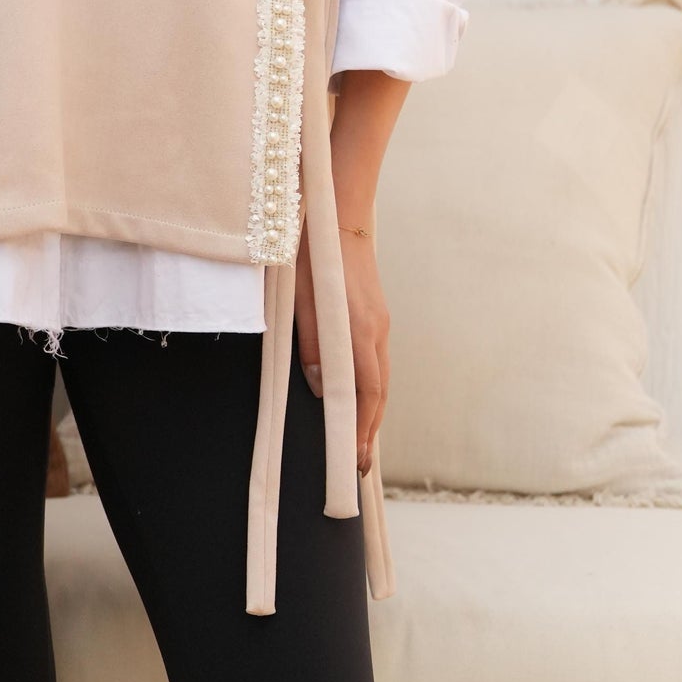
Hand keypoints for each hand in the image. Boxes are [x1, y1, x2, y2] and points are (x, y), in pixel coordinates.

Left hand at [294, 227, 389, 473]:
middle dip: (369, 431)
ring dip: (371, 412)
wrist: (339, 215)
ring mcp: (380, 323)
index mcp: (359, 331)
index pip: (366, 394)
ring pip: (380, 379)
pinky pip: (377, 362)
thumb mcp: (301, 301)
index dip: (360, 429)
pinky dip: (370, 389)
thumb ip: (311, 346)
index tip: (354, 460)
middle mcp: (376, 332)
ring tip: (358, 442)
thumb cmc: (313, 257)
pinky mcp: (376, 315)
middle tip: (358, 466)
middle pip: (379, 393)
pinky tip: (359, 398)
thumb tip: (318, 388)